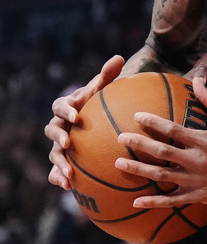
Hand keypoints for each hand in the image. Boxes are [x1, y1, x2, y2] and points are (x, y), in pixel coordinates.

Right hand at [46, 55, 124, 189]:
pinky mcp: (64, 159)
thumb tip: (117, 57)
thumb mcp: (104, 90)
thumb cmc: (100, 103)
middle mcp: (60, 126)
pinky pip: (57, 170)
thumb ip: (108, 75)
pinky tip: (68, 187)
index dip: (65, 110)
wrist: (98, 120)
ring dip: (58, 164)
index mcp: (67, 107)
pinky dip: (59, 178)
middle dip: (58, 137)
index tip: (75, 115)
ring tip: (67, 174)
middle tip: (68, 143)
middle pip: (51, 131)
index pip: (59, 106)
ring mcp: (60, 144)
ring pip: (53, 154)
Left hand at [114, 76, 206, 206]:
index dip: (154, 123)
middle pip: (162, 152)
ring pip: (161, 175)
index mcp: (203, 140)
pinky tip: (136, 200)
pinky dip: (153, 201)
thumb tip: (197, 79)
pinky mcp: (196, 195)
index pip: (173, 129)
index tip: (136, 116)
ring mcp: (195, 180)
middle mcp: (196, 160)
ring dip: (138, 169)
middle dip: (139, 144)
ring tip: (119, 163)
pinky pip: (171, 200)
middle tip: (120, 137)